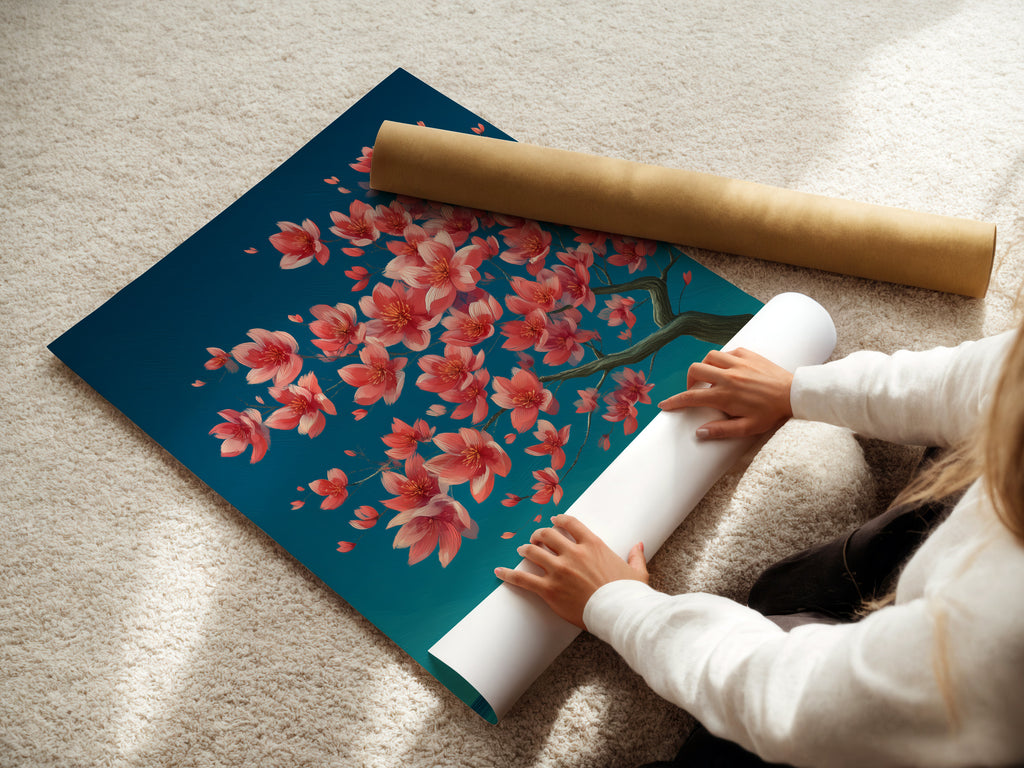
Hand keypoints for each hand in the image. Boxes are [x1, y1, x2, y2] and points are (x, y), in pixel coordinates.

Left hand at [494, 515, 647, 629]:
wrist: (620, 613)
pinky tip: (499, 571)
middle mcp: (573, 553)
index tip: (553, 521)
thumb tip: (639, 545)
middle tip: (536, 538)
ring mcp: (559, 570)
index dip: (559, 520)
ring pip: (533, 552)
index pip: (570, 524)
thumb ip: (635, 556)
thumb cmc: (629, 594)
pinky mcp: (549, 589)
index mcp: (593, 545)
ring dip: (526, 549)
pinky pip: (523, 578)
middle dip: (539, 534)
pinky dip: (509, 574)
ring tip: (522, 550)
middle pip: (547, 535)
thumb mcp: (637, 572)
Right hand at [658, 347, 793, 439]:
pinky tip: (728, 369)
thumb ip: (721, 430)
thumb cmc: (771, 413)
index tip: (664, 405)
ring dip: (705, 367)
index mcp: (725, 395)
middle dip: (689, 381)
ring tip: (711, 378)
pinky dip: (722, 359)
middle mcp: (728, 376)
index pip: (691, 397)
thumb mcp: (747, 428)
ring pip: (709, 357)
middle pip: (695, 370)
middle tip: (695, 391)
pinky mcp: (748, 354)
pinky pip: (727, 352)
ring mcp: (738, 363)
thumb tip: (699, 432)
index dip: (674, 401)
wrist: (794, 394)